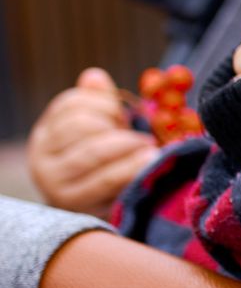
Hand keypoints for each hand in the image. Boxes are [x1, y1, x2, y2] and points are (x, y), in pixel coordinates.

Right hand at [26, 69, 158, 216]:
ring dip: (128, 144)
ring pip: (93, 151)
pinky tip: (151, 158)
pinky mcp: (78, 205)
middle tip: (139, 133)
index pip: (70, 105)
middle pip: (80, 125)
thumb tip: (95, 77)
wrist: (104, 210)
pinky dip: (132, 166)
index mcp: (47, 134)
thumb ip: (98, 103)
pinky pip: (107, 179)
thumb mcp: (101, 131)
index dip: (103, 102)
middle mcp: (41, 158)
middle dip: (115, 124)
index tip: (122, 112)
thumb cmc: (107, 164)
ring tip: (150, 146)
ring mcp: (55, 183)